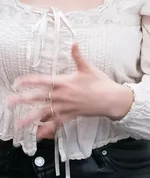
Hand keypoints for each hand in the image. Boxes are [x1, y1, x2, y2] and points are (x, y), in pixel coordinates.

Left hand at [8, 43, 133, 136]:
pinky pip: (57, 123)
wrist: (111, 98)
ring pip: (45, 113)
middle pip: (38, 98)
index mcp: (65, 82)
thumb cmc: (100, 83)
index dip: (28, 81)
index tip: (17, 83)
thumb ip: (78, 56)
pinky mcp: (71, 115)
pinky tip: (39, 134)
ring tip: (19, 124)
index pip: (42, 81)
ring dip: (30, 118)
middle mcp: (62, 95)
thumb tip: (74, 43)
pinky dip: (48, 129)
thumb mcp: (88, 68)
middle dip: (22, 100)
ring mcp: (65, 107)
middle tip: (10, 103)